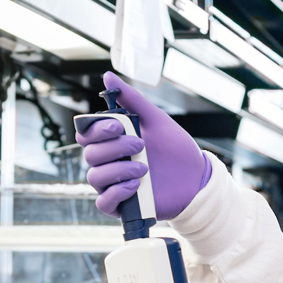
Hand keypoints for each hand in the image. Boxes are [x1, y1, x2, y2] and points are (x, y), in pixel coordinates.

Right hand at [77, 72, 211, 219]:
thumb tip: (108, 76)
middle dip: (114, 147)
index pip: (86, 134)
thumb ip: (131, 100)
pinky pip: (103, 203)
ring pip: (95, 176)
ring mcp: (112, 184)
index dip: (96, 129)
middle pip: (90, 154)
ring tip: (143, 168)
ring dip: (118, 170)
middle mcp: (107, 162)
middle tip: (141, 145)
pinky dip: (117, 193)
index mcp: (111, 141)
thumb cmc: (174, 148)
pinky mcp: (121, 206)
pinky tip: (136, 185)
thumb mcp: (155, 120)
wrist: (196, 177)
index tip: (118, 126)